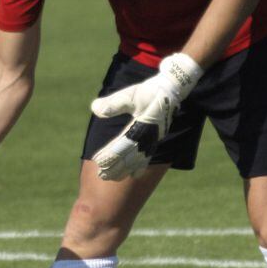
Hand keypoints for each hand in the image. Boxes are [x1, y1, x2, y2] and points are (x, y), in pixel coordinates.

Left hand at [89, 52, 202, 180]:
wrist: (171, 89)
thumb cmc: (149, 91)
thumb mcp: (131, 93)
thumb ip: (114, 103)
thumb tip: (95, 109)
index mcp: (144, 125)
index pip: (124, 144)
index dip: (112, 154)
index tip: (98, 161)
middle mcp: (150, 136)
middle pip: (131, 156)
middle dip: (116, 166)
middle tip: (101, 175)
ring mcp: (154, 139)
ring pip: (138, 159)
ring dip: (125, 169)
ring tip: (111, 177)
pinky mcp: (155, 139)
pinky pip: (148, 157)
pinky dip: (140, 166)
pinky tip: (133, 175)